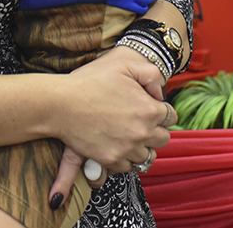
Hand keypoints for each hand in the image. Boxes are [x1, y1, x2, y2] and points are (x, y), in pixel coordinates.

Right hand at [53, 49, 170, 175]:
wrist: (61, 103)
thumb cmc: (91, 81)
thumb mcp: (125, 65)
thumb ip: (151, 74)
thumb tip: (160, 93)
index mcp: (149, 109)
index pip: (171, 117)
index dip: (162, 111)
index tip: (150, 109)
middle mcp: (142, 132)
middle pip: (163, 139)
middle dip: (155, 130)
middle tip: (140, 122)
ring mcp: (127, 149)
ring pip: (148, 156)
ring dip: (142, 147)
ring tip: (130, 136)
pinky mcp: (110, 160)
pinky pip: (128, 167)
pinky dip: (125, 159)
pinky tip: (117, 146)